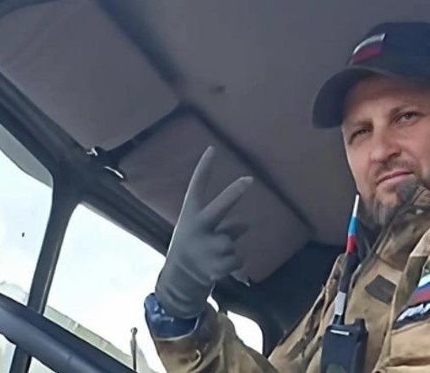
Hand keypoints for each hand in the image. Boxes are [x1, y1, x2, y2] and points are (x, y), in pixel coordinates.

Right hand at [154, 146, 253, 318]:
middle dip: (234, 193)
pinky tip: (219, 268)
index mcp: (190, 215)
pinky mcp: (215, 266)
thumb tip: (246, 226)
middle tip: (249, 179)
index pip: (197, 187)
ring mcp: (206, 248)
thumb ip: (224, 224)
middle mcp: (197, 228)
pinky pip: (238, 258)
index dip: (204, 168)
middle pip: (219, 207)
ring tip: (215, 256)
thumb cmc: (194, 247)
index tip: (213, 149)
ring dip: (231, 249)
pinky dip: (235, 263)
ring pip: (233, 241)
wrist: (180, 279)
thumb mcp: (202, 231)